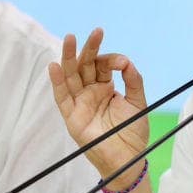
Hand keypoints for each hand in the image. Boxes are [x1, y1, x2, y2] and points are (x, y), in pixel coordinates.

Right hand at [49, 28, 148, 177]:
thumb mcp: (138, 102)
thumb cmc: (133, 133)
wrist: (129, 160)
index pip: (102, 65)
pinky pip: (62, 98)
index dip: (111, 59)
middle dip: (89, 48)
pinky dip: (57, 83)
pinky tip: (54, 66)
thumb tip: (126, 61)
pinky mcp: (72, 117)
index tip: (123, 63)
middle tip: (96, 32)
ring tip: (69, 39)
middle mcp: (90, 93)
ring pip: (70, 76)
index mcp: (105, 87)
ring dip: (68, 58)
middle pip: (85, 66)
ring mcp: (80, 104)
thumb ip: (133, 80)